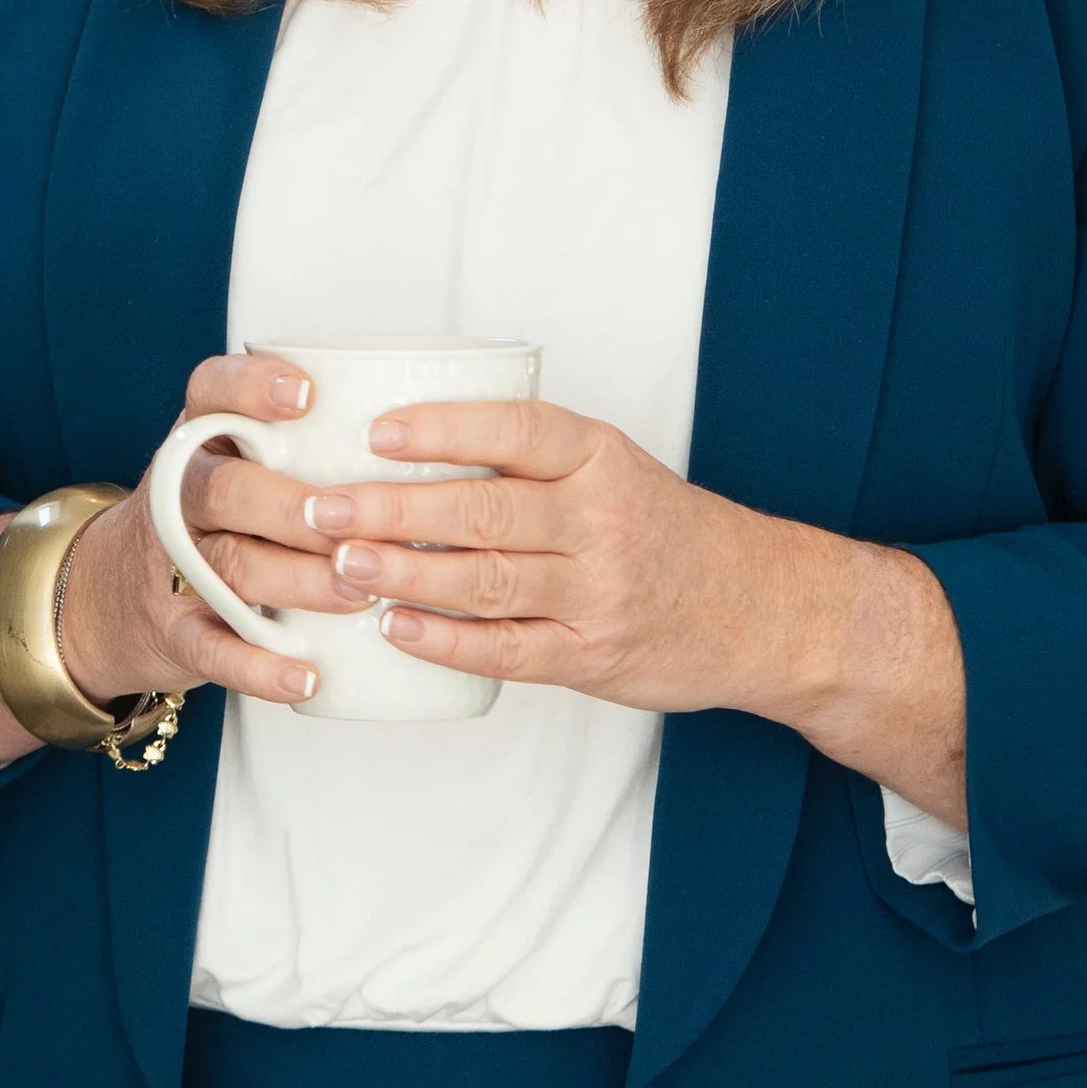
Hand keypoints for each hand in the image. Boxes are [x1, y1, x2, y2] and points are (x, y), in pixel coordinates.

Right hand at [59, 352, 358, 715]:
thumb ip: (302, 443)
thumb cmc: (210, 518)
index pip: (211, 392)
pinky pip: (214, 648)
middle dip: (294, 509)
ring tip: (357, 595)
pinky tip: (307, 674)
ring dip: (299, 582)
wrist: (108, 595)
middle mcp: (180, 495)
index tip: (307, 394)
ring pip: (232, 567)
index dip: (253, 387)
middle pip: (228, 490)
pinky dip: (260, 666)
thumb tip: (427, 437)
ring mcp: (172, 565)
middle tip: (352, 528)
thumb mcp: (230, 462)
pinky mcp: (174, 630)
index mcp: (200, 440)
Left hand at [290, 394, 867, 722]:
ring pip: (487, 581)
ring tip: (340, 562)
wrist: (764, 608)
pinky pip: (508, 652)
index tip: (374, 430)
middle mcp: (603, 521)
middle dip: (393, 508)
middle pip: (485, 510)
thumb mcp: (616, 468)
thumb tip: (405, 435)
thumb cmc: (667, 529)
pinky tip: (395, 629)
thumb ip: (533, 457)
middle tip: (321, 504)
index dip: (442, 429)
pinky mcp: (593, 658)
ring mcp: (599, 594)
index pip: (516, 431)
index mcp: (603, 458)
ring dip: (404, 573)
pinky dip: (447, 642)